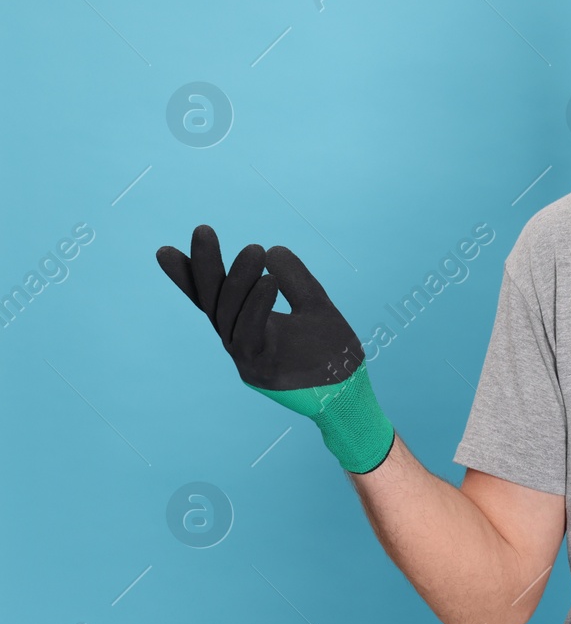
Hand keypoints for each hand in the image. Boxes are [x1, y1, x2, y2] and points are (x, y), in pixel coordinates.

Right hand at [156, 225, 394, 472]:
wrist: (353, 394)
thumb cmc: (334, 355)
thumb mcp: (317, 307)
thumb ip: (296, 279)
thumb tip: (273, 249)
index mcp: (248, 328)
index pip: (214, 298)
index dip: (189, 276)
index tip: (165, 250)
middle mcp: (240, 343)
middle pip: (214, 302)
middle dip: (205, 266)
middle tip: (202, 229)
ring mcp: (247, 359)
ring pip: (230, 316)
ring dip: (239, 280)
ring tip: (254, 249)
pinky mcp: (261, 372)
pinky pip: (252, 334)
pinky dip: (257, 306)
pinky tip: (267, 280)